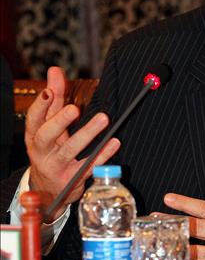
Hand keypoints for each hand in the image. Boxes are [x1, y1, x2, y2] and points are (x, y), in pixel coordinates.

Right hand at [25, 66, 119, 220]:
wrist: (47, 189)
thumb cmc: (51, 147)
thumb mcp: (49, 124)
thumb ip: (54, 98)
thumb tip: (54, 70)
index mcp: (34, 135)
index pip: (34, 118)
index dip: (41, 105)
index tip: (50, 91)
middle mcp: (42, 151)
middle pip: (47, 136)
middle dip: (60, 121)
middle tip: (74, 108)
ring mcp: (56, 167)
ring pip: (69, 151)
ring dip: (87, 134)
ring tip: (103, 119)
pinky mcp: (72, 179)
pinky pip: (88, 166)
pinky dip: (102, 154)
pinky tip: (114, 142)